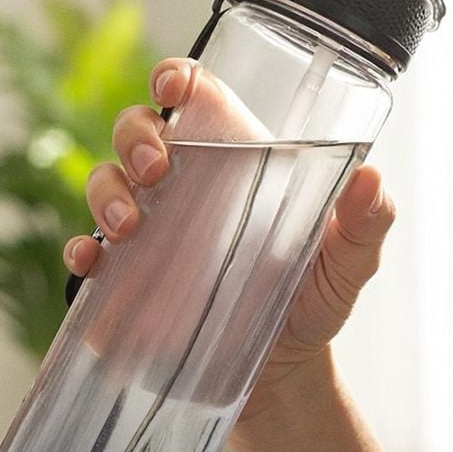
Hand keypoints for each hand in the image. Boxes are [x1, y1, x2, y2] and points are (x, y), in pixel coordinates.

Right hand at [63, 56, 395, 391]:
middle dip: (135, 136)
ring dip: (106, 192)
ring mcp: (149, 232)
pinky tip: (93, 261)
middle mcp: (184, 187)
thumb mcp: (348, 263)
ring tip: (129, 225)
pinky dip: (82, 251)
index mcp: (234, 161)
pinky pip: (89, 254)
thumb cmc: (312, 301)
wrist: (281, 373)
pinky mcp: (126, 280)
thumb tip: (370, 180)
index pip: (194, 98)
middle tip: (157, 169)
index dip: (174, 78)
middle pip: (137, 131)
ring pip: (104, 182)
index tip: (171, 88)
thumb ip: (365, 224)